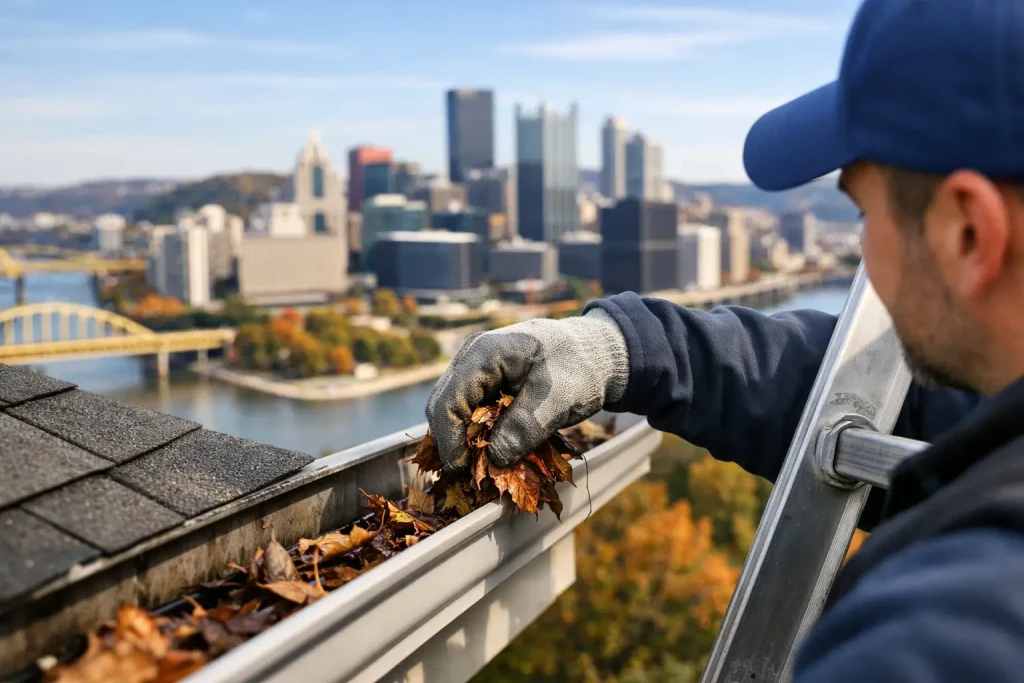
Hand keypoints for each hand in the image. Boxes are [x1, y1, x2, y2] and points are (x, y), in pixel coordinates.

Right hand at [425, 308, 628, 470]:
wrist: (597, 353)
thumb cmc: (580, 367)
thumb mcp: (558, 398)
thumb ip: (525, 426)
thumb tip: (494, 459)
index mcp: (484, 353)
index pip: (449, 400)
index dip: (450, 440)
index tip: (465, 470)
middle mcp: (472, 359)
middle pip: (444, 406)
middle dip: (455, 443)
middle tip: (474, 475)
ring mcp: (477, 371)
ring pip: (455, 412)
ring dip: (467, 441)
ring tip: (485, 467)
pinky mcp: (486, 384)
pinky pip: (471, 413)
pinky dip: (479, 435)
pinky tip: (495, 452)